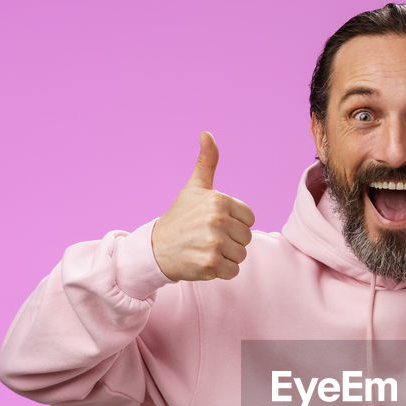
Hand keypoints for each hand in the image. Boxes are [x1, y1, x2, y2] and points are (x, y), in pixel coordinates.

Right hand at [151, 131, 255, 280]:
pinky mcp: (210, 263)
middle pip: (246, 238)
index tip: (215, 224)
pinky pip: (232, 271)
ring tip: (206, 249)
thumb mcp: (194, 188)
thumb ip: (207, 162)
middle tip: (208, 238)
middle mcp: (217, 220)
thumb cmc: (180, 217)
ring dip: (226, 257)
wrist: (156, 248)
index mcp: (219, 200)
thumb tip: (206, 133)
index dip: (235, 224)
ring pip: (241, 255)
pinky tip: (205, 262)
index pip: (249, 218)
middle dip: (231, 241)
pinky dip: (221, 271)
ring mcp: (214, 242)